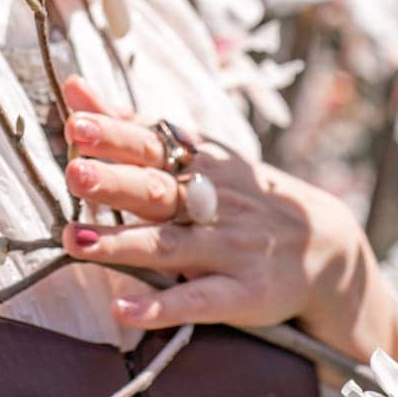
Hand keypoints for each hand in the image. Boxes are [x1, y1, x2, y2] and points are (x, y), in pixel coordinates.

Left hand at [59, 76, 397, 376]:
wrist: (324, 244)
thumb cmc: (240, 195)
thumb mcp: (197, 154)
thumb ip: (131, 126)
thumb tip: (73, 87)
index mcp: (198, 165)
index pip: (151, 144)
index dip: (115, 134)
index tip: (76, 122)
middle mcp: (211, 203)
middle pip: (158, 190)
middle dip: (116, 181)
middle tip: (75, 173)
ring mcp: (227, 249)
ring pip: (169, 246)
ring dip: (122, 244)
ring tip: (74, 240)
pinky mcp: (241, 294)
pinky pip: (198, 302)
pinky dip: (161, 306)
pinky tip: (122, 309)